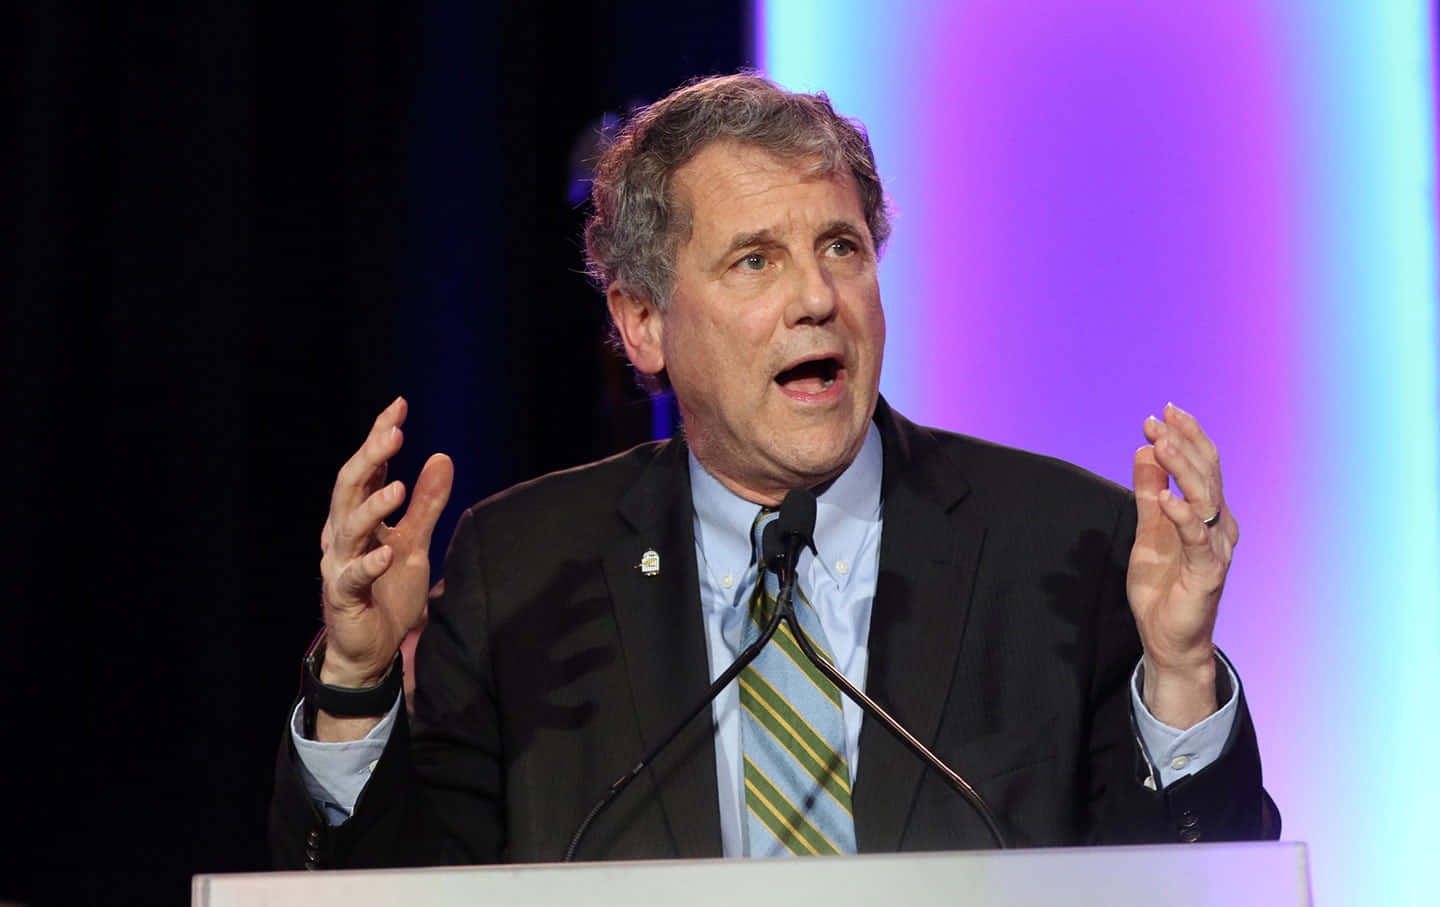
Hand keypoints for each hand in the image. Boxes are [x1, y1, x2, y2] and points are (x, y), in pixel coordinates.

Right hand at [319, 397, 452, 691]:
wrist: (371, 651)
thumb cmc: (387, 593)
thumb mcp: (415, 542)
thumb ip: (427, 504)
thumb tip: (441, 456)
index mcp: (357, 518)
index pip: (365, 469)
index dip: (378, 438)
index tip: (398, 406)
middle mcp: (341, 536)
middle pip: (348, 488)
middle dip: (370, 458)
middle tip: (394, 433)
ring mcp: (338, 566)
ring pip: (347, 529)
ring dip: (372, 506)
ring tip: (397, 487)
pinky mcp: (343, 598)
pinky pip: (353, 578)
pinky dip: (369, 564)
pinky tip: (387, 552)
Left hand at [1127, 403, 1237, 728]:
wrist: (1170, 637)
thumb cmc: (1163, 585)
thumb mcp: (1148, 529)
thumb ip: (1148, 491)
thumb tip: (1145, 449)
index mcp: (1208, 514)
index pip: (1201, 466)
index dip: (1185, 437)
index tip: (1163, 413)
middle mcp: (1219, 526)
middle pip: (1207, 474)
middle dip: (1184, 443)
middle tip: (1160, 418)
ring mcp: (1216, 548)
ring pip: (1205, 499)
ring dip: (1182, 469)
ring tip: (1161, 444)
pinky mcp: (1208, 572)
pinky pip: (1196, 538)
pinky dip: (1181, 515)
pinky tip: (1164, 498)